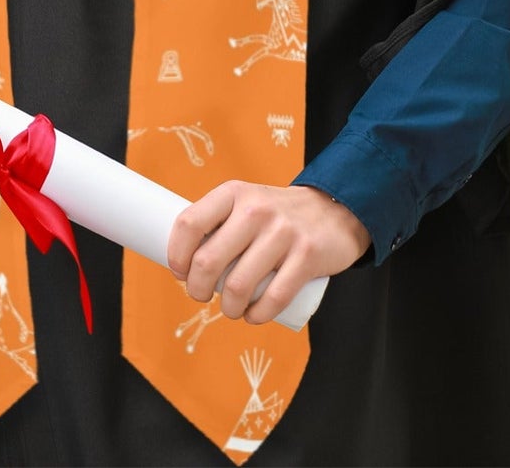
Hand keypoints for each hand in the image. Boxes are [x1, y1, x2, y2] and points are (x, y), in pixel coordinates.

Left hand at [166, 181, 370, 324]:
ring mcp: (283, 233)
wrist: (333, 210)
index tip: (179, 271)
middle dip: (196, 289)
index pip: (189, 223)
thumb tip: (183, 259)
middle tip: (199, 295)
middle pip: (208, 260)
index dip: (176, 254)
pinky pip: (274, 298)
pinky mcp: (307, 256)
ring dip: (227, 308)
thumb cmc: (275, 214)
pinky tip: (252, 316)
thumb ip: (218, 222)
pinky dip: (257, 316)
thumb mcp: (244, 202)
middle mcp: (255, 209)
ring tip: (229, 309)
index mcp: (233, 193)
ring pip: (238, 285)